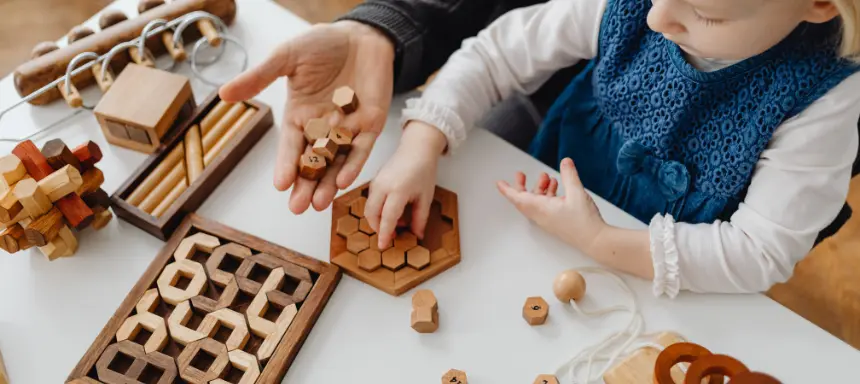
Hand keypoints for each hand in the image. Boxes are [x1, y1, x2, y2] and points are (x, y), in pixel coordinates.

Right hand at [219, 21, 394, 213]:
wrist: (360, 34)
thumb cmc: (322, 44)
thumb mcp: (287, 58)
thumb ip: (260, 77)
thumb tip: (223, 93)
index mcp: (299, 115)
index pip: (290, 145)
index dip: (285, 164)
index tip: (280, 185)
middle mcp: (322, 127)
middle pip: (312, 162)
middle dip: (305, 185)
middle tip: (297, 208)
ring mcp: (347, 128)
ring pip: (336, 162)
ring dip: (327, 184)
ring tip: (319, 204)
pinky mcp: (370, 124)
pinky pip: (361, 149)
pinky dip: (353, 163)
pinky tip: (343, 180)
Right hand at [365, 121, 447, 248]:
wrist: (416, 148)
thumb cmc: (423, 170)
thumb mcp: (425, 197)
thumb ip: (420, 218)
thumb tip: (417, 235)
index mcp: (398, 190)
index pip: (388, 218)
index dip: (384, 234)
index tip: (384, 246)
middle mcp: (383, 186)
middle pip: (372, 214)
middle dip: (378, 228)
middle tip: (391, 237)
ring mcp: (375, 182)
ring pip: (369, 208)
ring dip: (378, 220)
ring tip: (398, 223)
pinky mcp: (373, 181)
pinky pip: (371, 201)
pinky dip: (378, 210)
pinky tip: (393, 212)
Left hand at [497, 158, 607, 254]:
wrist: (595, 240)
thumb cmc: (584, 221)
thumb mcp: (577, 192)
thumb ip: (569, 175)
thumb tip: (565, 162)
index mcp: (541, 209)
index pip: (517, 198)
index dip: (507, 189)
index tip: (499, 183)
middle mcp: (541, 216)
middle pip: (525, 199)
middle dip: (522, 185)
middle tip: (521, 175)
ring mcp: (548, 220)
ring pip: (536, 202)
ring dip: (539, 189)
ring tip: (547, 178)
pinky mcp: (556, 222)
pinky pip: (545, 207)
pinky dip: (547, 196)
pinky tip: (557, 188)